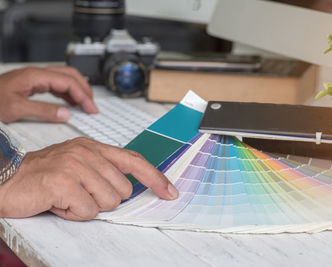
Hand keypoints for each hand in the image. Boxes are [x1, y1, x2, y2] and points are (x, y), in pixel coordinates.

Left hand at [0, 66, 97, 122]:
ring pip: (65, 79)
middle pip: (70, 75)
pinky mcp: (33, 84)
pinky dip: (68, 94)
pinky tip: (72, 103)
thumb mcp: (16, 109)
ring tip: (86, 106)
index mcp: (35, 76)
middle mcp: (37, 74)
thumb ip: (44, 111)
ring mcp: (35, 78)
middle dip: (85, 90)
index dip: (83, 95)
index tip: (91, 109)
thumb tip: (66, 114)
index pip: (68, 82)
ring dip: (78, 91)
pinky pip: (57, 85)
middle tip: (92, 107)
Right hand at [0, 137, 178, 220]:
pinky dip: (74, 214)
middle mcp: (87, 153)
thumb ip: (104, 170)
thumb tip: (130, 188)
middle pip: (123, 190)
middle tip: (80, 193)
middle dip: (104, 199)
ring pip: (108, 202)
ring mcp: (75, 166)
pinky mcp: (64, 182)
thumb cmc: (44, 175)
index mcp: (94, 147)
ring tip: (68, 197)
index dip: (156, 177)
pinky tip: (59, 203)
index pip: (134, 161)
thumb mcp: (78, 164)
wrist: (7, 179)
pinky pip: (87, 211)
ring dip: (88, 207)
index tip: (170, 191)